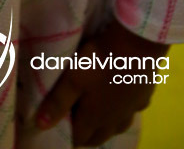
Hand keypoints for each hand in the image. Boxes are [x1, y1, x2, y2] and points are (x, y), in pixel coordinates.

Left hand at [35, 18, 168, 145]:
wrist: (137, 45)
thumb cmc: (100, 62)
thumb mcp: (73, 78)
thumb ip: (57, 102)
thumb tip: (40, 126)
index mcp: (95, 118)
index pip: (80, 138)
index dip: (69, 136)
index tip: (61, 128)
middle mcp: (114, 120)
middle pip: (99, 137)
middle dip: (86, 135)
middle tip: (76, 125)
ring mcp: (131, 109)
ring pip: (117, 127)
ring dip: (106, 126)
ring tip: (97, 118)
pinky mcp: (143, 96)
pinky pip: (133, 110)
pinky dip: (125, 110)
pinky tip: (122, 100)